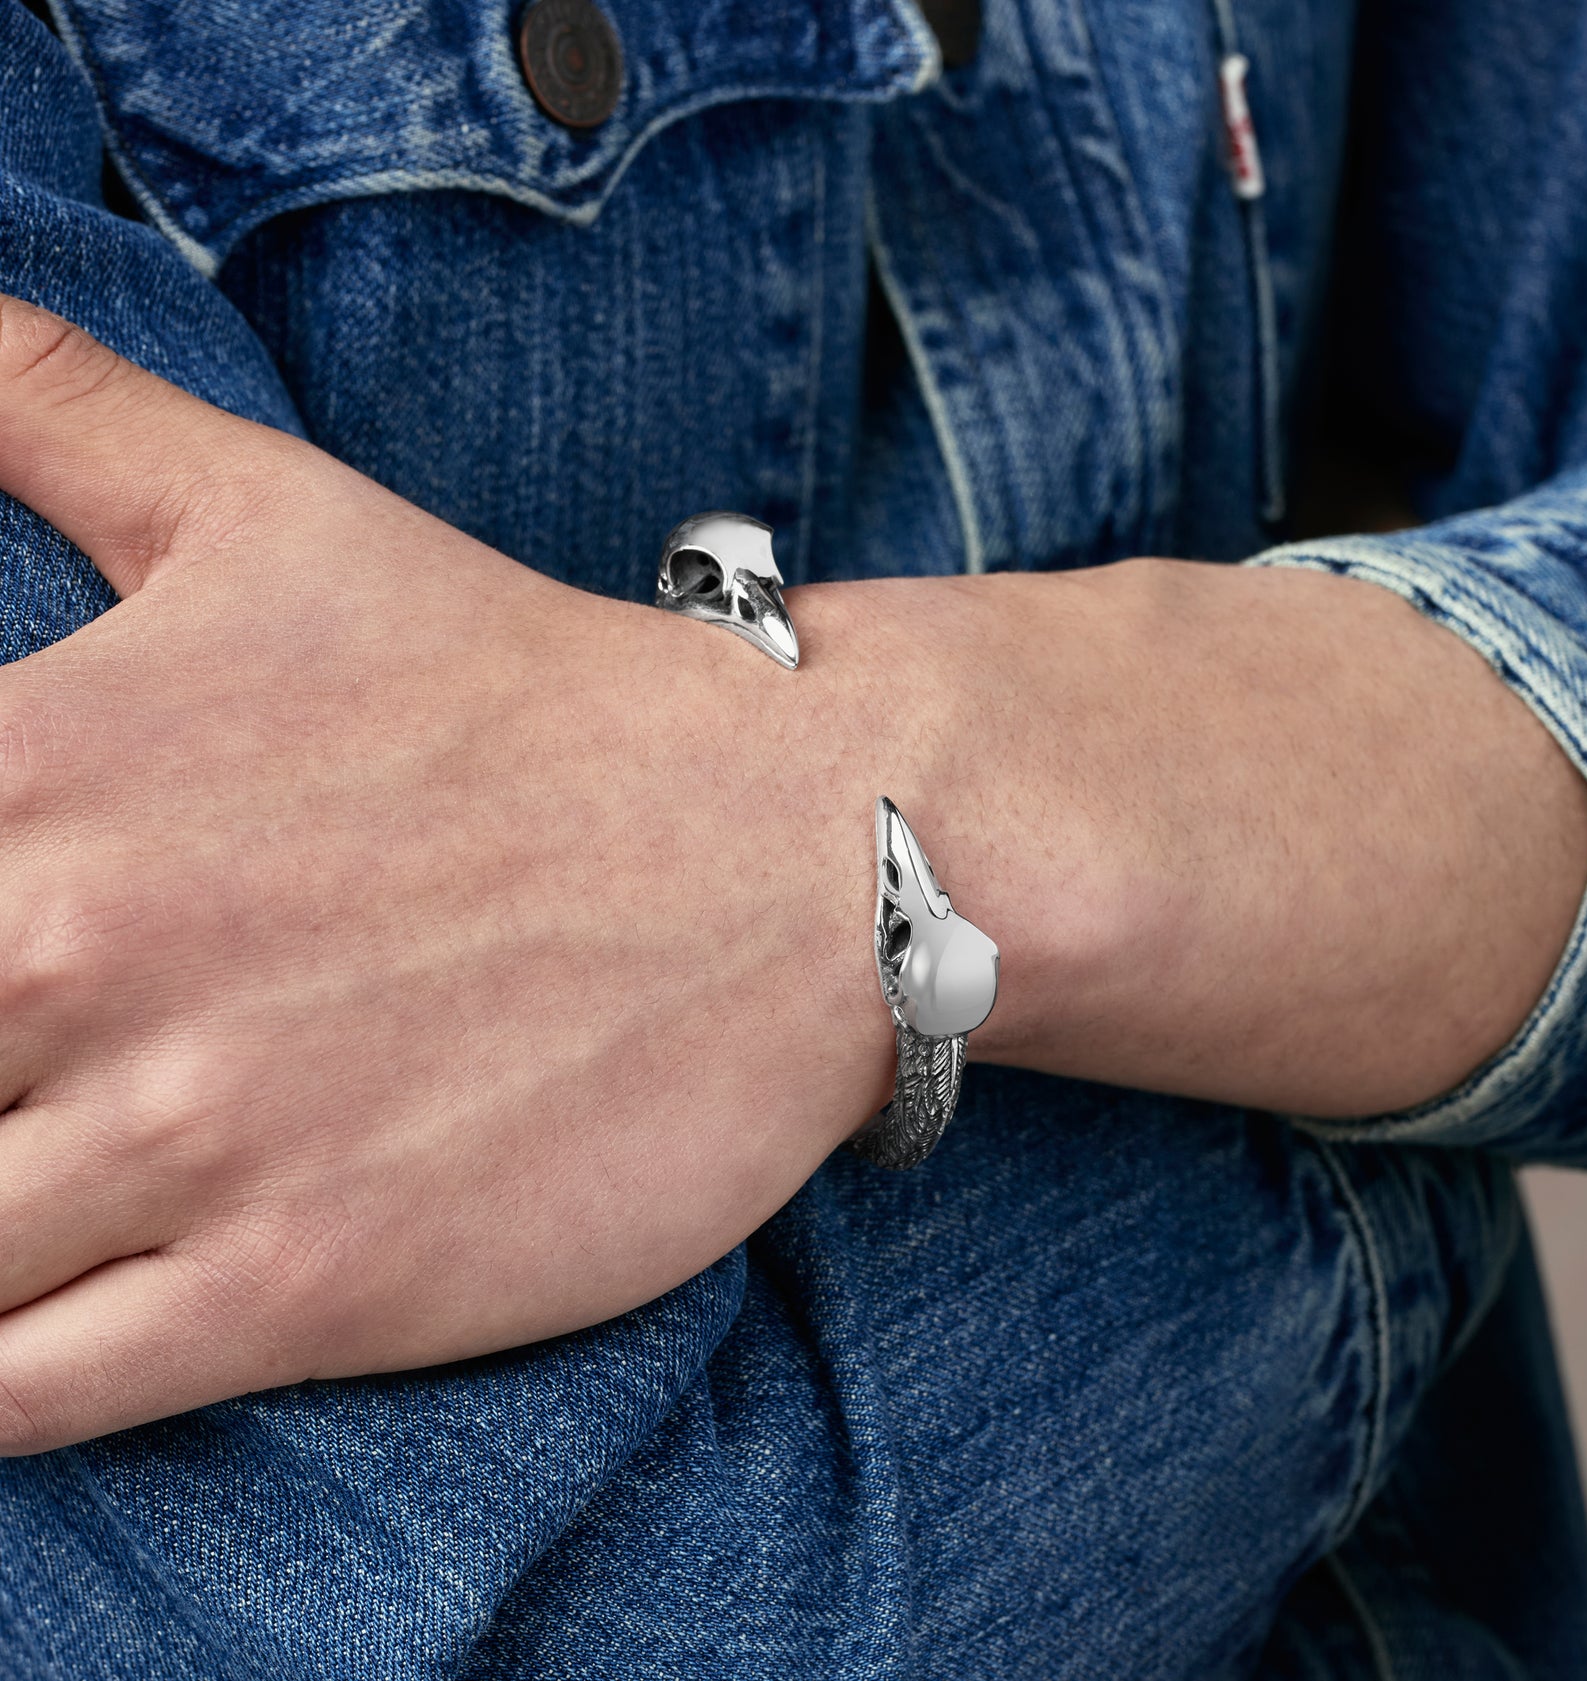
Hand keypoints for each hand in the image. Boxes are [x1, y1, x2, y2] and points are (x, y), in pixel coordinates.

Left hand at [0, 296, 1586, 1451]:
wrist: (791, 851)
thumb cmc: (529, 690)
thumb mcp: (275, 513)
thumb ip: (52, 405)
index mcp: (31, 770)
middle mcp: (79, 955)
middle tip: (18, 1061)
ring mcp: (196, 1138)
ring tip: (36, 1184)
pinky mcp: (307, 1284)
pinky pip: (25, 1394)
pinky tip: (41, 1313)